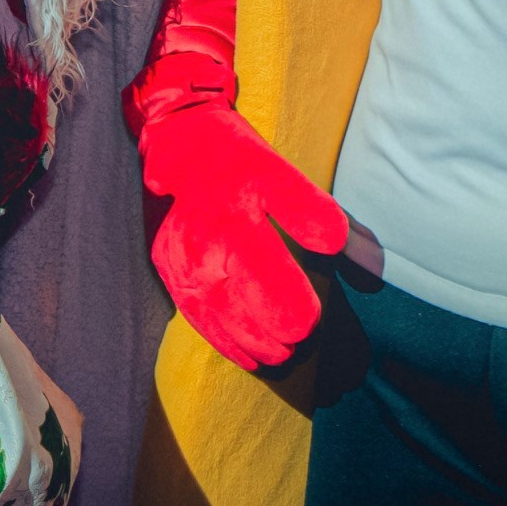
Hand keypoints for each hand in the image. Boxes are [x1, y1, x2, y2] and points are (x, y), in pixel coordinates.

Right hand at [131, 97, 348, 371]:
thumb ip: (307, 208)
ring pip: (216, 313)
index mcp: (232, 214)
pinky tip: (247, 357)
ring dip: (248, 342)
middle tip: (299, 344)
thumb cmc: (237, 162)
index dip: (287, 301)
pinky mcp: (168, 270)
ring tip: (279, 356)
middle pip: (237, 299)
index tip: (311, 322)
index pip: (263, 268)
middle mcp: (202, 241)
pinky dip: (221, 340)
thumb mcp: (277, 171)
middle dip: (269, 329)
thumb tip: (338, 245)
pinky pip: (195, 314)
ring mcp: (180, 259)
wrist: (179, 148)